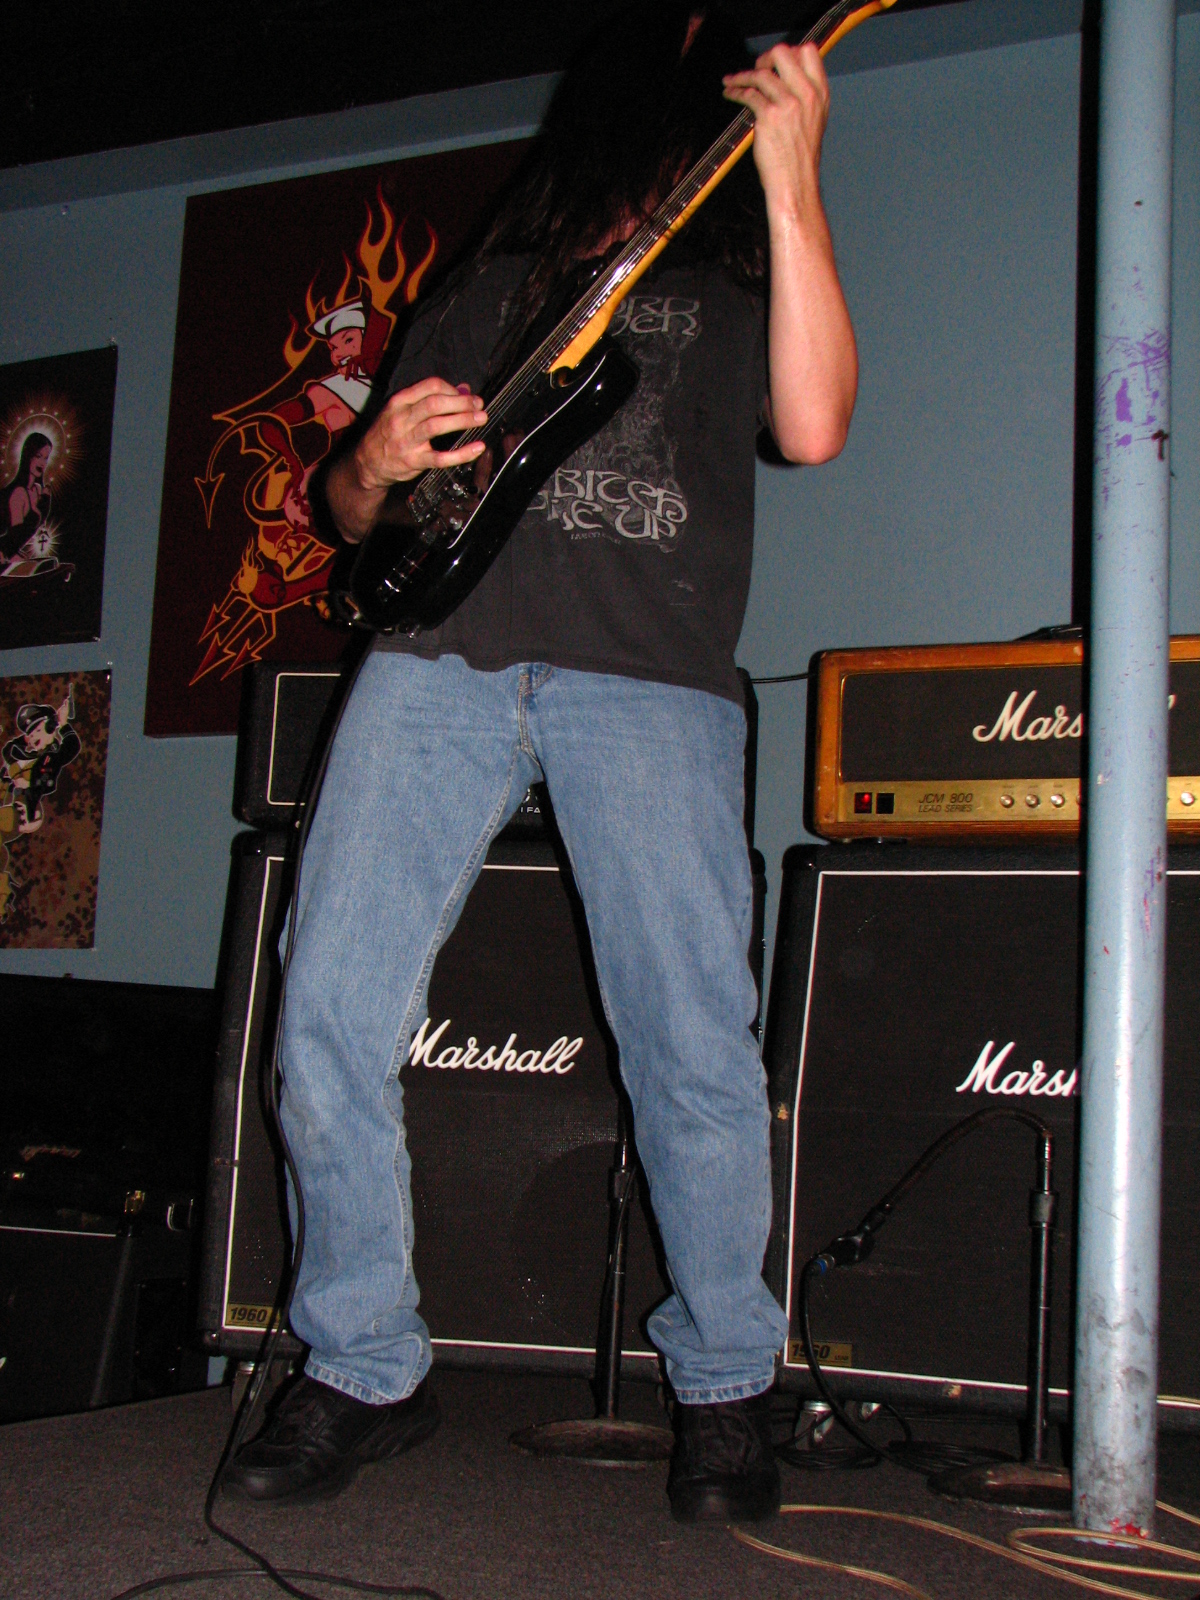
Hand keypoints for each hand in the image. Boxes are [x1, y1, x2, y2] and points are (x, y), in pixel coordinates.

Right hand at [352, 377, 487, 492]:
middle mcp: (401, 419)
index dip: (452, 389)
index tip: (467, 395)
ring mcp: (407, 440)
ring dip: (462, 420)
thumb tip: (463, 389)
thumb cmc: (387, 433)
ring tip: (480, 419)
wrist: (367, 462)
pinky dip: (461, 454)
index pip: (430, 386)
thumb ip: (430, 398)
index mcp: (399, 402)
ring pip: (436, 426)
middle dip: (461, 402)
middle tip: (478, 405)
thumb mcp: (402, 409)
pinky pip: (440, 458)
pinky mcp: (413, 461)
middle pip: (434, 404)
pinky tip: (476, 448)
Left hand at [722, 42, 829, 216]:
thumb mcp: (813, 122)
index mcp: (820, 94)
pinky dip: (736, 91)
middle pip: (784, 53)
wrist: (796, 185)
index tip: (775, 63)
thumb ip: (804, 98)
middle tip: (756, 69)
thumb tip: (784, 81)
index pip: (808, 52)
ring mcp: (788, 104)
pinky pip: (749, 95)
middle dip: (765, 57)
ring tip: (732, 82)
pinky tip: (730, 94)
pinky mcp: (769, 117)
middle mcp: (806, 95)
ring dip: (742, 76)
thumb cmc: (800, 160)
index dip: (789, 52)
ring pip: (762, 73)